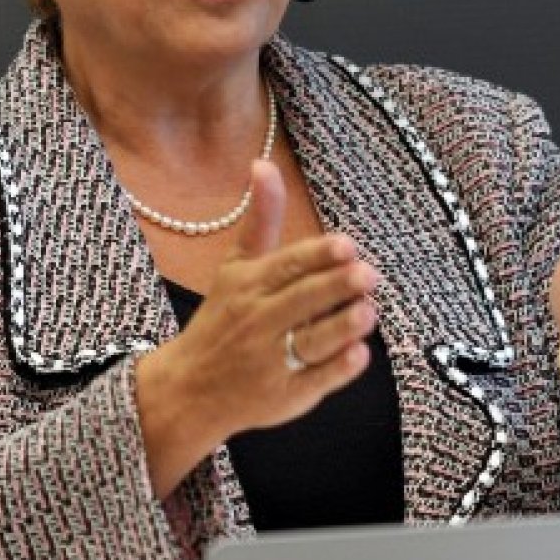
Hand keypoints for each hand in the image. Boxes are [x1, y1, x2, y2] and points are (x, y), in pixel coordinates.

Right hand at [135, 159, 377, 495]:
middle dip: (338, 286)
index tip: (346, 245)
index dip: (318, 256)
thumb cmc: (223, 318)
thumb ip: (260, 219)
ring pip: (313, 341)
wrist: (190, 388)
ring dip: (343, 326)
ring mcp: (272, 361)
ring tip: (368, 311)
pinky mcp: (287, 396)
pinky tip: (359, 353)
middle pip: (303, 300)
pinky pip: (318, 380)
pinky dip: (339, 367)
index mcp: (247, 286)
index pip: (287, 266)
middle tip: (369, 274)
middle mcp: (257, 322)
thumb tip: (263, 163)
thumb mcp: (236, 267)